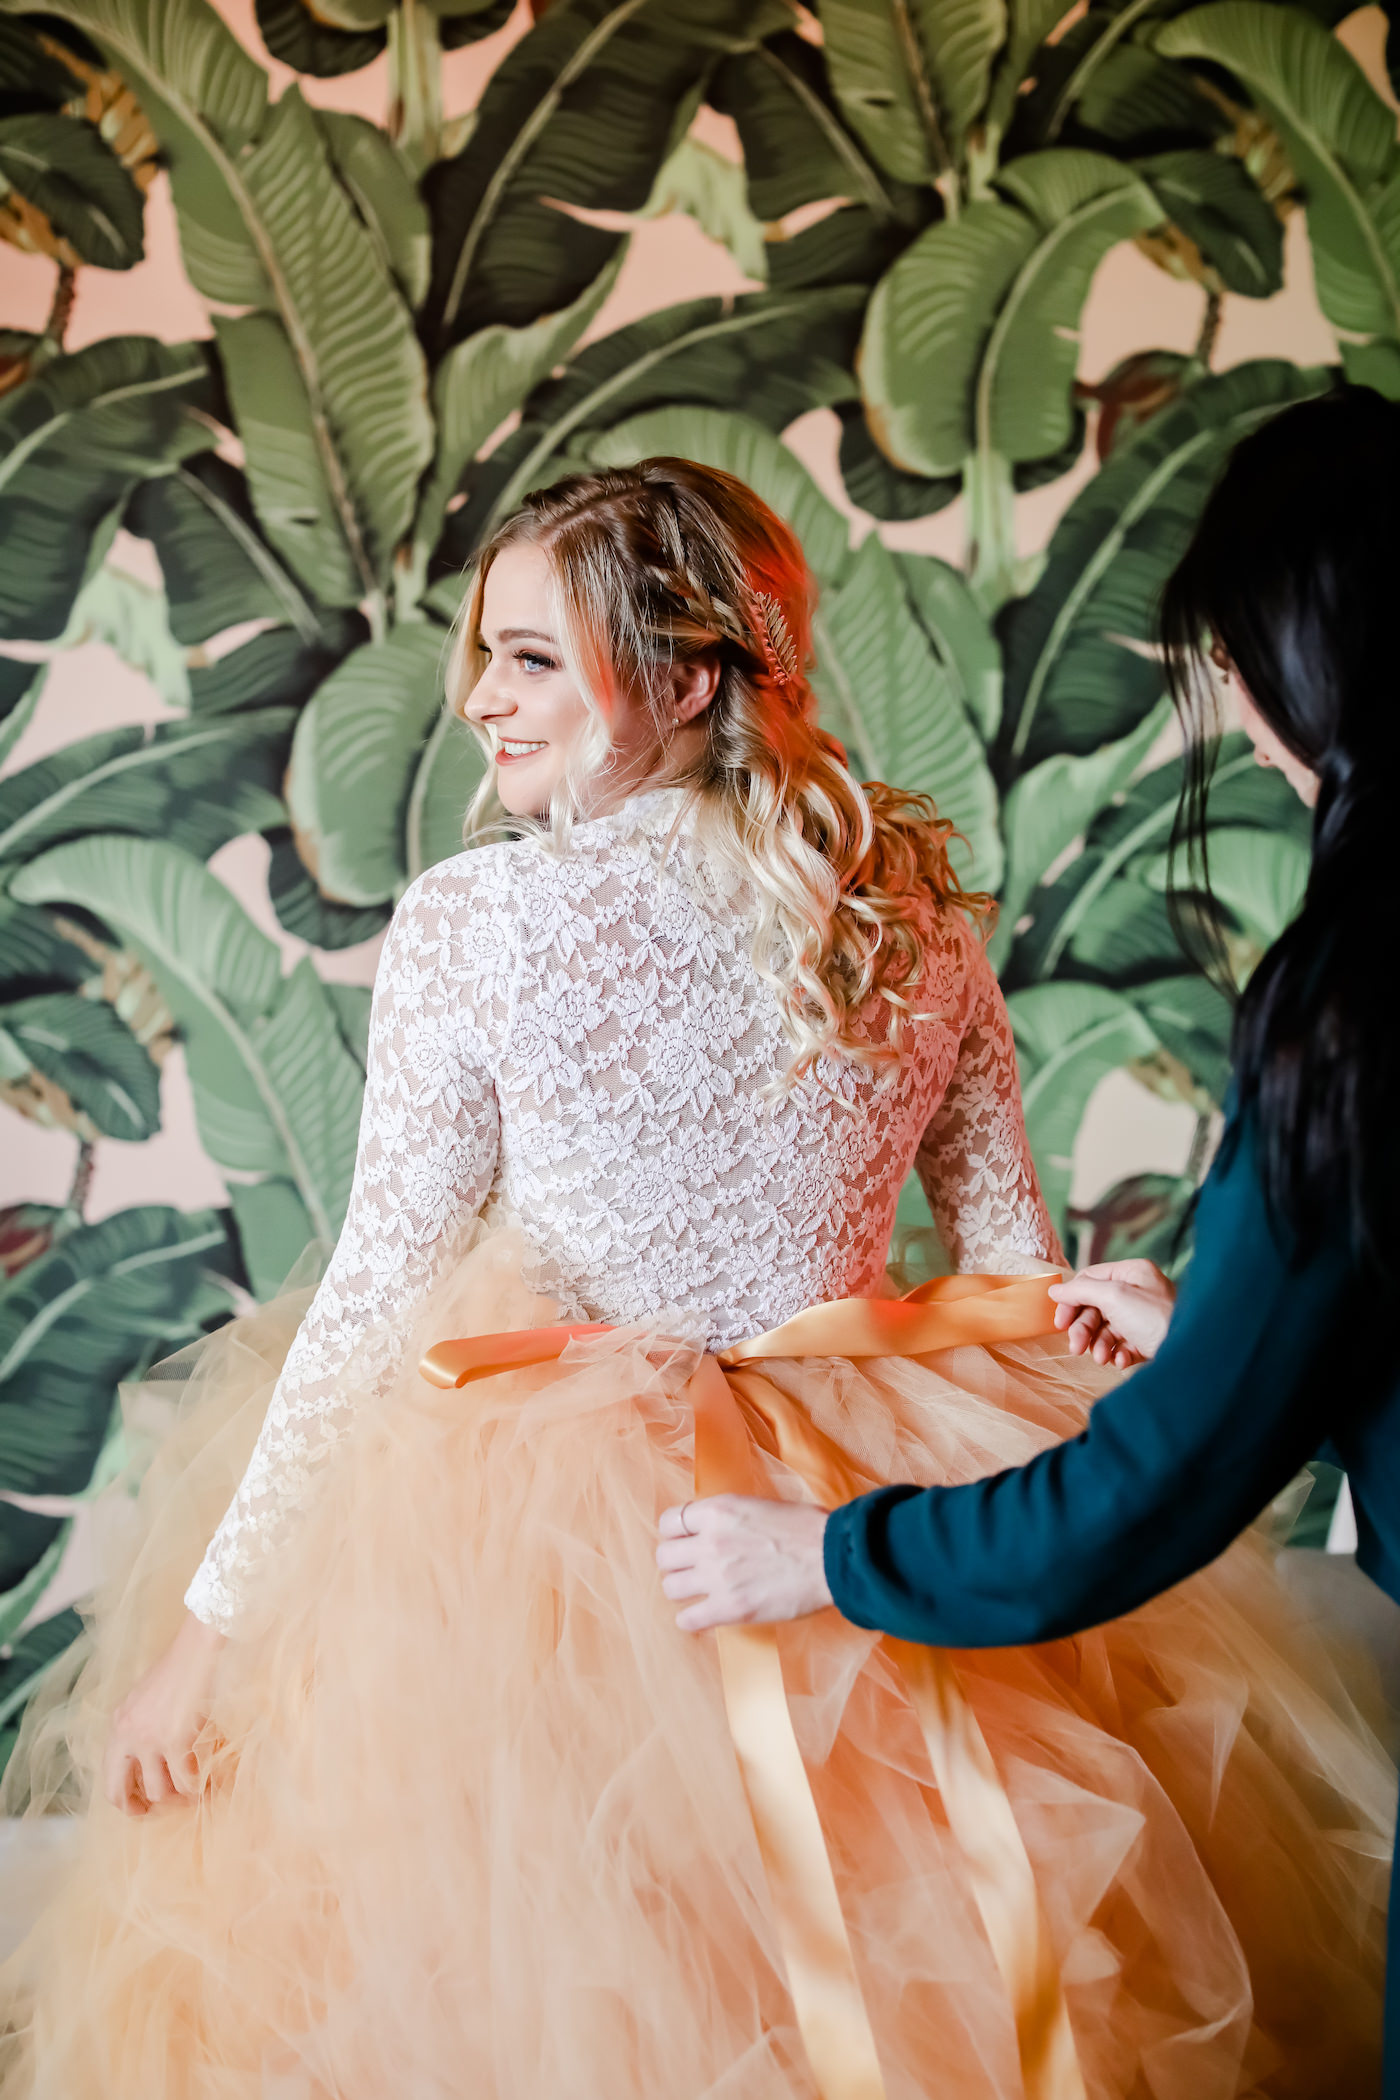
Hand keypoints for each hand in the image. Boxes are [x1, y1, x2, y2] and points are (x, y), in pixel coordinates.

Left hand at [103, 1610, 225, 1815]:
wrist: (198, 1648)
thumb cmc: (180, 1670)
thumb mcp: (145, 1700)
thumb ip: (139, 1728)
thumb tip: (147, 1763)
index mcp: (118, 1725)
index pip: (109, 1778)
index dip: (123, 1800)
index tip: (141, 1807)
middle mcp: (128, 1734)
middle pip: (121, 1792)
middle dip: (140, 1809)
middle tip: (161, 1811)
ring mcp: (151, 1738)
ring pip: (159, 1791)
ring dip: (177, 1797)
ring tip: (193, 1792)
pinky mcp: (176, 1738)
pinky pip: (185, 1779)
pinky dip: (198, 1787)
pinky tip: (207, 1782)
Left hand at [656, 1496, 831, 1631]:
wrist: (833, 1557)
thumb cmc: (807, 1528)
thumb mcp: (759, 1505)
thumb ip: (728, 1517)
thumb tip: (715, 1528)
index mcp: (718, 1511)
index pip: (669, 1522)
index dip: (676, 1533)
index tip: (686, 1541)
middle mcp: (711, 1542)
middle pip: (664, 1557)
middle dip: (675, 1564)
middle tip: (691, 1569)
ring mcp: (718, 1576)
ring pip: (671, 1588)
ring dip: (682, 1591)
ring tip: (698, 1593)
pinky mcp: (730, 1608)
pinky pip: (687, 1619)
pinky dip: (691, 1620)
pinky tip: (703, 1616)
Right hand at [1047, 1259, 1176, 1368]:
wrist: (1188, 1354)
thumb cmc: (1155, 1318)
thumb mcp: (1114, 1296)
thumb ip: (1081, 1291)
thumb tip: (1055, 1290)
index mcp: (1132, 1273)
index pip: (1089, 1280)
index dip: (1071, 1299)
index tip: (1060, 1322)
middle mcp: (1138, 1293)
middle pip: (1095, 1308)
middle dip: (1084, 1330)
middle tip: (1076, 1348)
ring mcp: (1142, 1318)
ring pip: (1106, 1330)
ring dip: (1099, 1345)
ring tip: (1102, 1358)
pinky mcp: (1147, 1341)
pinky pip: (1122, 1346)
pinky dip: (1117, 1354)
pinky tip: (1122, 1361)